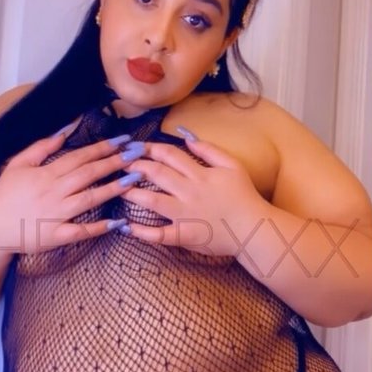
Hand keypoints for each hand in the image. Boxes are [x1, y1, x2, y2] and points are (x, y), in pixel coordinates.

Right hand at [0, 131, 141, 253]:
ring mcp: (56, 214)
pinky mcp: (57, 235)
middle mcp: (54, 192)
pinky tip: (118, 223)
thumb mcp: (18, 164)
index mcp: (46, 173)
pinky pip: (81, 231)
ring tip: (133, 180)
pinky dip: (99, 228)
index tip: (122, 140)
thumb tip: (65, 132)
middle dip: (114, 163)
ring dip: (113, 189)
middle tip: (136, 155)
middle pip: (89, 174)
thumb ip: (41, 147)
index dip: (102, 148)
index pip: (79, 157)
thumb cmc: (4, 195)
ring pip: (89, 199)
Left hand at [120, 138, 266, 256]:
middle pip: (157, 174)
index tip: (136, 146)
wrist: (253, 228)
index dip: (150, 149)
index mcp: (200, 174)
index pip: (169, 155)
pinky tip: (126, 227)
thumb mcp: (232, 165)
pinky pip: (159, 234)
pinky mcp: (184, 235)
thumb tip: (188, 136)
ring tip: (118, 188)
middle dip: (136, 166)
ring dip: (133, 193)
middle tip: (120, 163)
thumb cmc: (245, 196)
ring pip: (153, 201)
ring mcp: (185, 214)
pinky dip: (142, 232)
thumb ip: (210, 150)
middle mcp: (189, 191)